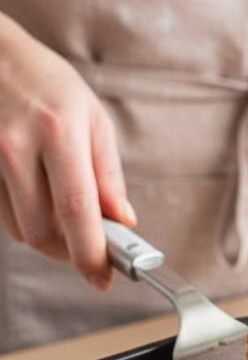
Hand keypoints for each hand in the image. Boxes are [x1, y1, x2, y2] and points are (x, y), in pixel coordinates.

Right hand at [0, 14, 134, 287]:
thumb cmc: (46, 83)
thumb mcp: (91, 117)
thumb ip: (107, 174)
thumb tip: (122, 222)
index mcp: (57, 130)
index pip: (75, 210)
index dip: (90, 252)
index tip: (103, 276)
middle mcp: (15, 145)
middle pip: (42, 231)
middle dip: (71, 251)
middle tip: (90, 247)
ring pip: (19, 230)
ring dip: (48, 238)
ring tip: (65, 215)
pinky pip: (2, 216)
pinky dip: (25, 220)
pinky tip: (36, 197)